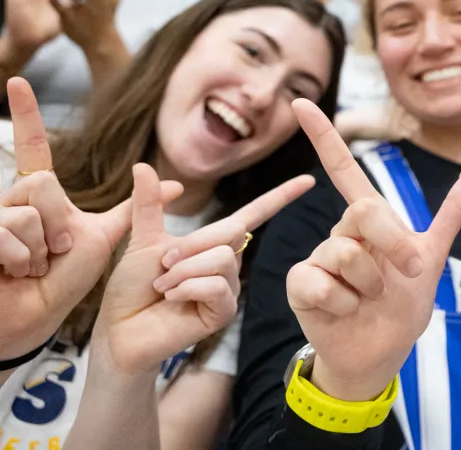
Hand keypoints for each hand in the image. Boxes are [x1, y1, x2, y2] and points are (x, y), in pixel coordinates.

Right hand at [0, 79, 183, 358]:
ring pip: (27, 208)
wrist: (29, 320)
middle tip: (57, 252)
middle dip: (58, 225)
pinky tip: (16, 273)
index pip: (33, 147)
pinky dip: (23, 259)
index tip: (18, 81)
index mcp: (39, 196)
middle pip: (42, 184)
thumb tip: (173, 184)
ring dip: (42, 247)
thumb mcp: (100, 240)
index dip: (26, 115)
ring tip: (34, 266)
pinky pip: (10, 231)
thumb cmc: (59, 283)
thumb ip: (130, 211)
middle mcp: (12, 200)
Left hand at [96, 166, 313, 375]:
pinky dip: (187, 287)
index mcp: (214, 243)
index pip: (255, 214)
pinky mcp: (224, 311)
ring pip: (222, 259)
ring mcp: (229, 288)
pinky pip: (217, 285)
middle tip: (162, 265)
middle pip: (230, 233)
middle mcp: (229, 263)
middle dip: (189, 246)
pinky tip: (172, 299)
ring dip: (183, 270)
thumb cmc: (132, 288)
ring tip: (163, 286)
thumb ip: (148, 204)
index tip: (308, 179)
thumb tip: (142, 164)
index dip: (281, 196)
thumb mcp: (143, 239)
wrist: (120, 329)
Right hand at [286, 100, 460, 401]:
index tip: (303, 101)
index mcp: (368, 221)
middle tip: (407, 271)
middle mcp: (340, 232)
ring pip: (347, 253)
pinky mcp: (300, 284)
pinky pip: (323, 283)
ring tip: (370, 299)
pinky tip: (346, 312)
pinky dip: (345, 303)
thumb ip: (451, 214)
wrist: (380, 354)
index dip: (323, 136)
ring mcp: (317, 257)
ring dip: (371, 285)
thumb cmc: (401, 306)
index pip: (343, 170)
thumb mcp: (432, 258)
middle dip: (394, 245)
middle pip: (364, 212)